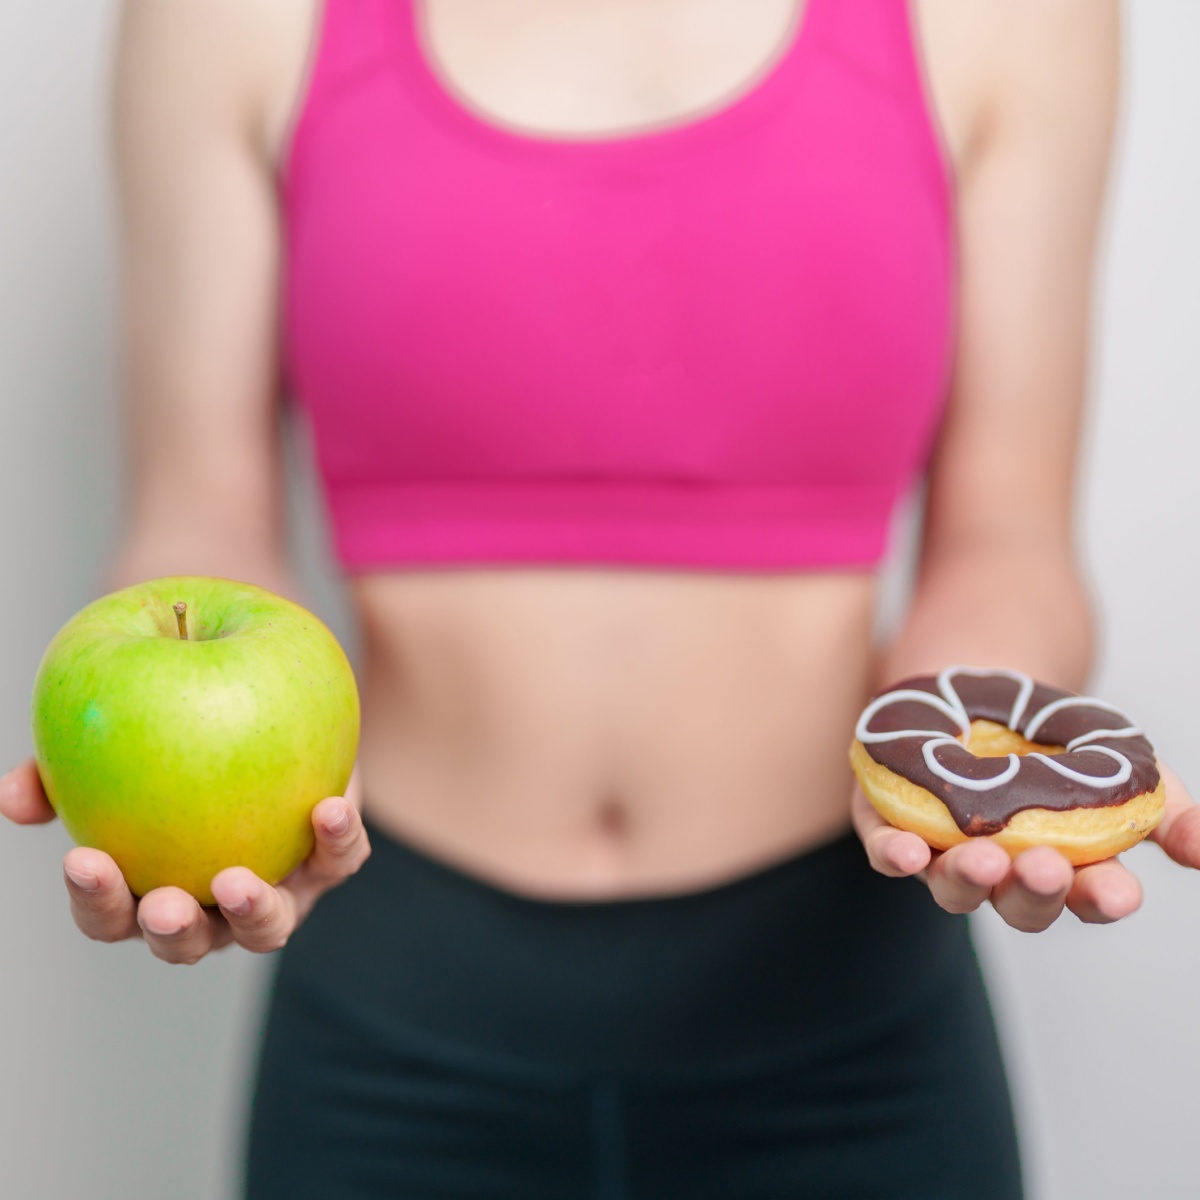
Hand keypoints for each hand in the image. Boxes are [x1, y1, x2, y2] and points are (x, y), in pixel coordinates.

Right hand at [0, 759, 370, 963]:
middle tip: (162, 905)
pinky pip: (340, 858)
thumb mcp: (123, 740)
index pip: (112, 917)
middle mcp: (215, 906)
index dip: (96, 901)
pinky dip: (337, 840)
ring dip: (251, 911)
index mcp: (154, 886)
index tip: (83, 860)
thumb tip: (10, 793)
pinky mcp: (333, 858)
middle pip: (187, 943)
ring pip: (268, 926)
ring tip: (236, 883)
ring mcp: (280, 890)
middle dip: (170, 932)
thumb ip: (64, 769)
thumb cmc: (184, 735)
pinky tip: (327, 808)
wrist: (279, 709)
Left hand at [851, 762, 1198, 931]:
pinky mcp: (889, 823)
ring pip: (953, 886)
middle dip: (1034, 890)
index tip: (1121, 891)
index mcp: (1066, 866)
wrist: (981, 690)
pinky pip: (889, 850)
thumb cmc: (1057, 742)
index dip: (1103, 898)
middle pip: (1019, 903)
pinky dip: (896, 855)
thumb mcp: (1122, 762)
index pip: (1089, 897)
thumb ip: (1166, 808)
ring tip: (983, 860)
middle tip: (1044, 867)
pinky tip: (906, 853)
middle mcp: (1003, 871)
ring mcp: (943, 851)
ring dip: (968, 878)